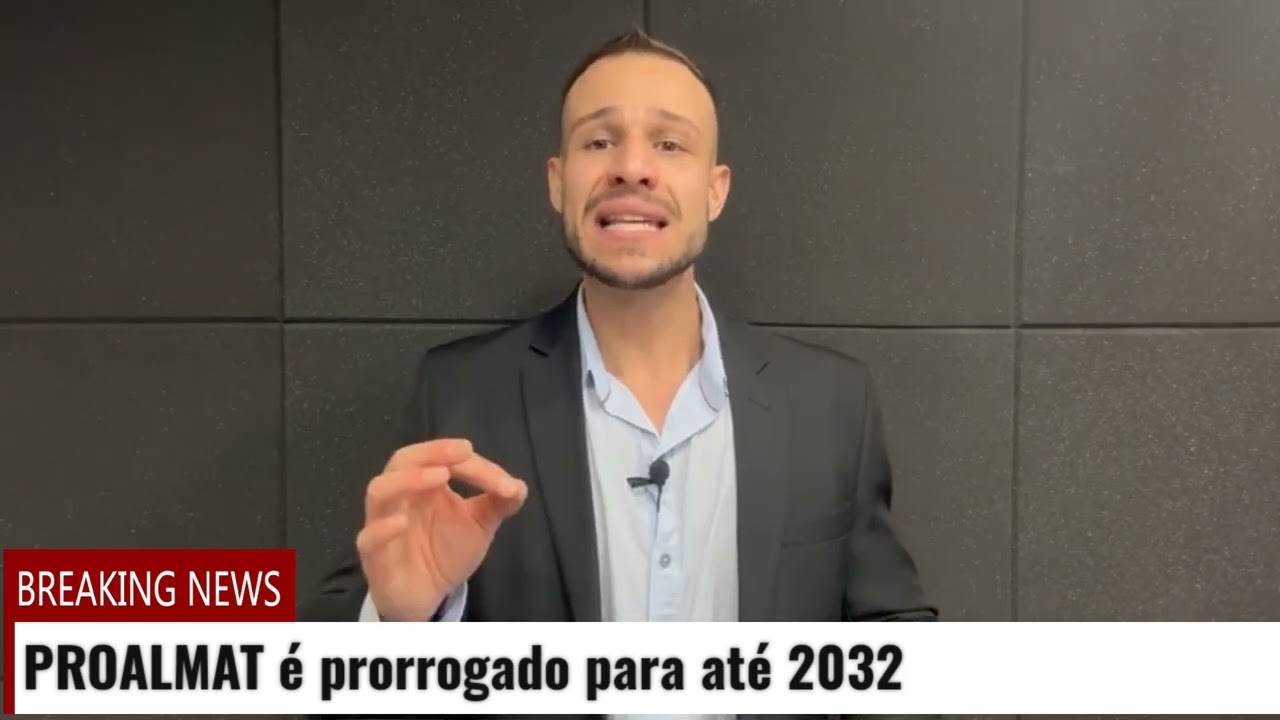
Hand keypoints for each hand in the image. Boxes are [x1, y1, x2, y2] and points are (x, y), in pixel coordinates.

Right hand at [356, 438, 526, 620]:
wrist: (427, 595)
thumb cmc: (446, 552)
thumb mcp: (479, 525)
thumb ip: (498, 504)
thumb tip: (519, 486)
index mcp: (425, 483)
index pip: (441, 459)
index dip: (473, 465)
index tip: (502, 482)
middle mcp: (401, 495)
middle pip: (403, 460)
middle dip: (432, 452)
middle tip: (462, 453)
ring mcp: (382, 522)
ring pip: (380, 490)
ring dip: (408, 480)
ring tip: (438, 477)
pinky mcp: (373, 554)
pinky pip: (368, 537)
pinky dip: (383, 527)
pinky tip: (402, 523)